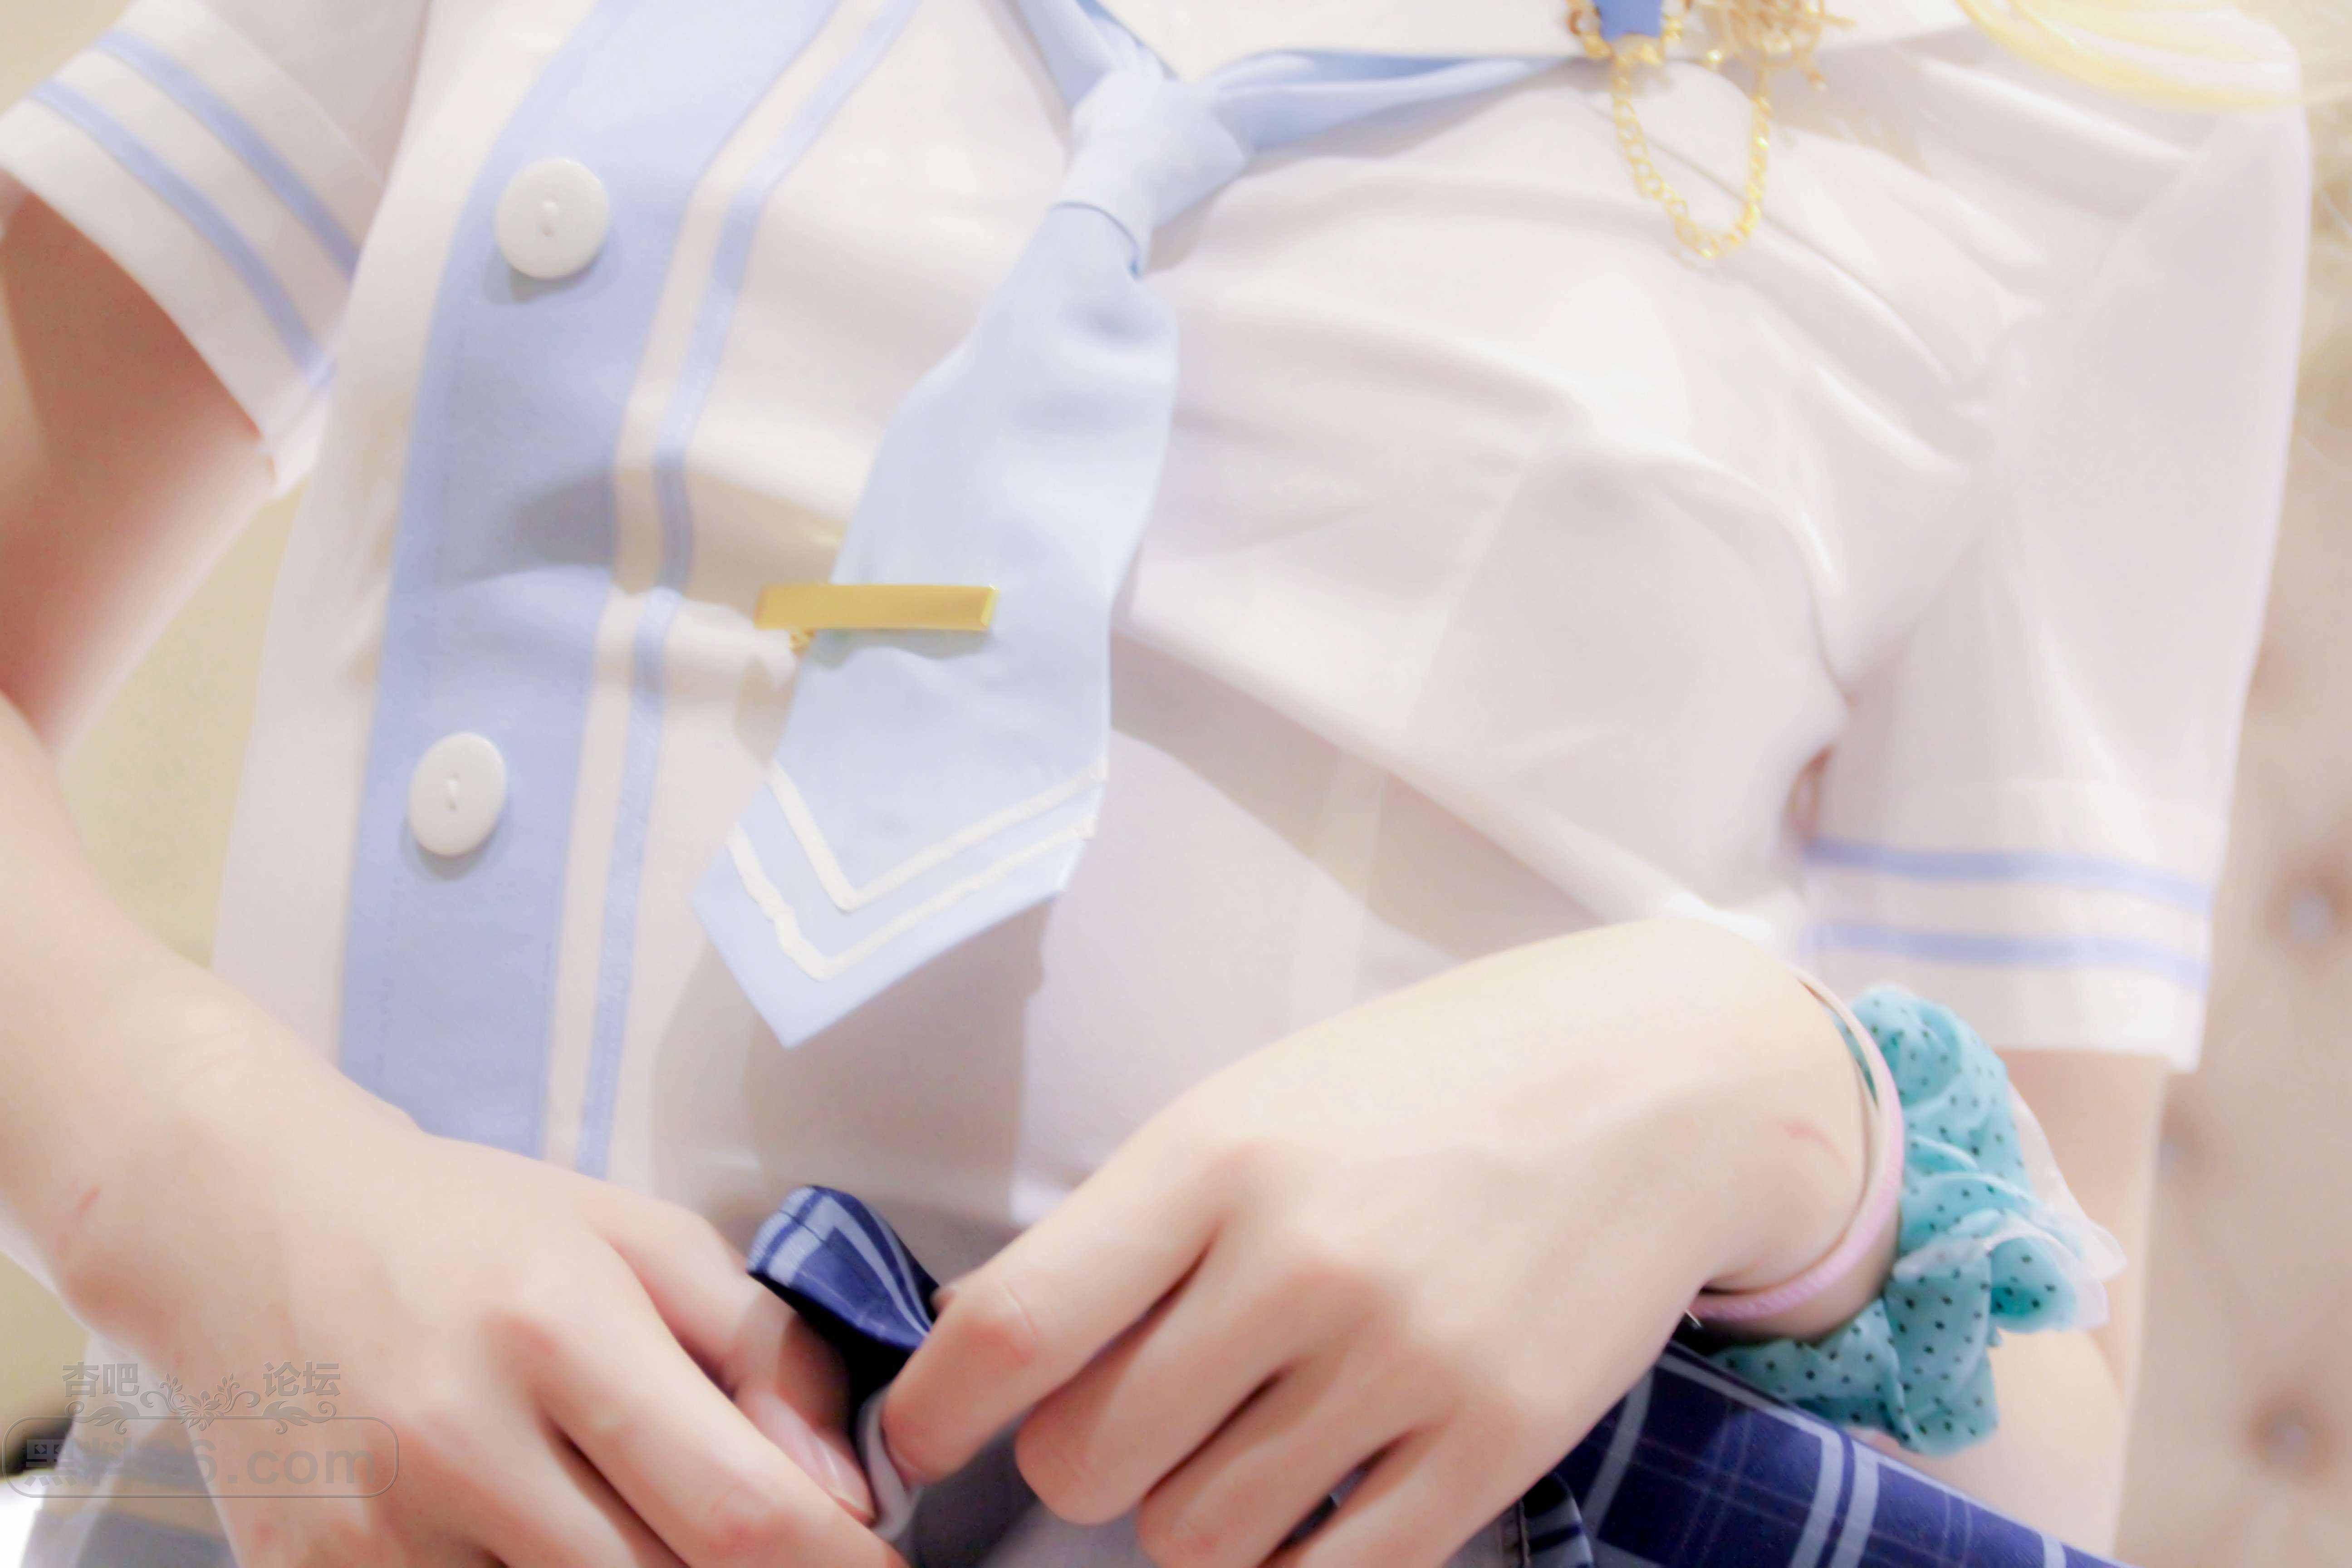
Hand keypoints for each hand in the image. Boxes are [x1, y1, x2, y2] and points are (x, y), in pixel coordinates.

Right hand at [55, 981, 896, 1567]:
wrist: (246, 1220)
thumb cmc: (465, 1226)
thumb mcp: (637, 1238)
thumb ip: (761, 1349)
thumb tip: (846, 1488)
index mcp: (555, 1330)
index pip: (739, 1511)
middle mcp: (457, 1440)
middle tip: (778, 1550)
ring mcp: (373, 1533)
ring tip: (660, 1524)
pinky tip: (565, 1542)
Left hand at [883, 918, 1872, 1567]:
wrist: (1657, 1082)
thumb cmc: (1430, 1086)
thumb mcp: (1260, 1102)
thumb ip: (1139, 1225)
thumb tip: (1000, 1353)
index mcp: (1215, 1156)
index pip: (1012, 1325)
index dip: (930, 1412)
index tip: (915, 1440)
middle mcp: (1298, 1261)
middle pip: (1087, 1461)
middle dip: (1082, 1461)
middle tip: (1137, 1415)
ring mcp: (1402, 1360)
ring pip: (1194, 1538)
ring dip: (1189, 1513)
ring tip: (1250, 1436)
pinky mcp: (1495, 1444)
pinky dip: (1289, 1566)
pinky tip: (1308, 1506)